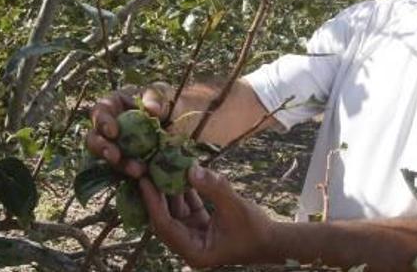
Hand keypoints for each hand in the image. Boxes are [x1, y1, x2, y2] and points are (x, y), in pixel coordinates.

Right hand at [85, 82, 172, 177]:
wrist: (185, 122)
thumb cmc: (171, 102)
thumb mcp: (166, 95)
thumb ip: (157, 99)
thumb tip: (151, 110)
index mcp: (115, 104)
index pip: (100, 111)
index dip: (102, 122)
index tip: (113, 132)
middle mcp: (111, 126)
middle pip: (95, 138)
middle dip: (102, 149)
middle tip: (115, 157)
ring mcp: (119, 147)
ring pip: (109, 158)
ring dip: (120, 165)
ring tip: (138, 171)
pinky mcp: (129, 162)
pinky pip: (126, 171)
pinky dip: (134, 174)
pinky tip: (146, 178)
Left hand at [140, 164, 275, 267]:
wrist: (272, 241)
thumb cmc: (256, 230)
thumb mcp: (235, 207)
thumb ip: (214, 188)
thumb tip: (192, 169)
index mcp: (194, 251)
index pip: (165, 226)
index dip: (153, 202)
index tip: (144, 180)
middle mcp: (189, 246)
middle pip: (164, 218)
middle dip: (157, 194)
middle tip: (147, 169)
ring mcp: (194, 236)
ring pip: (174, 211)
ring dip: (170, 190)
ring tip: (161, 165)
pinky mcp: (200, 226)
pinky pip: (187, 206)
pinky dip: (184, 190)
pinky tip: (181, 170)